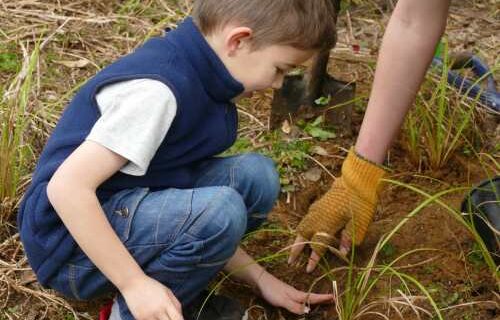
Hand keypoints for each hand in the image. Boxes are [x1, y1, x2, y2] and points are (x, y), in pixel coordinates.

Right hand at [120, 274, 183, 319]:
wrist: (133, 284)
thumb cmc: (151, 286)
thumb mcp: (167, 291)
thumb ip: (176, 304)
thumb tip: (181, 316)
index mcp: (166, 302)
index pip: (178, 318)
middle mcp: (158, 310)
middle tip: (170, 318)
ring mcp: (148, 316)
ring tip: (161, 316)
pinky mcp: (140, 319)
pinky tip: (154, 316)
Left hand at [255, 271, 333, 313]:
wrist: (259, 280)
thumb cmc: (271, 289)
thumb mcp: (283, 300)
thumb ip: (294, 306)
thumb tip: (308, 311)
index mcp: (297, 294)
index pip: (313, 297)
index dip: (324, 298)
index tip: (335, 297)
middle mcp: (295, 293)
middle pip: (312, 297)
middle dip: (322, 299)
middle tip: (333, 300)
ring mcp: (290, 293)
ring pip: (306, 298)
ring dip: (315, 300)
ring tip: (323, 302)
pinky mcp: (284, 295)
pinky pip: (299, 299)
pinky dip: (306, 301)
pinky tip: (304, 303)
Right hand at [289, 148, 385, 272]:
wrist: (355, 182)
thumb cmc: (360, 204)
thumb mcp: (358, 224)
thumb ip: (348, 238)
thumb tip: (342, 253)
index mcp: (327, 226)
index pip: (317, 247)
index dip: (313, 260)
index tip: (307, 270)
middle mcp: (317, 219)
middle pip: (302, 237)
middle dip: (296, 250)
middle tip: (290, 261)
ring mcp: (315, 211)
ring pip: (301, 227)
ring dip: (297, 238)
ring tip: (294, 248)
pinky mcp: (317, 205)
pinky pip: (305, 219)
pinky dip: (302, 228)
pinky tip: (303, 230)